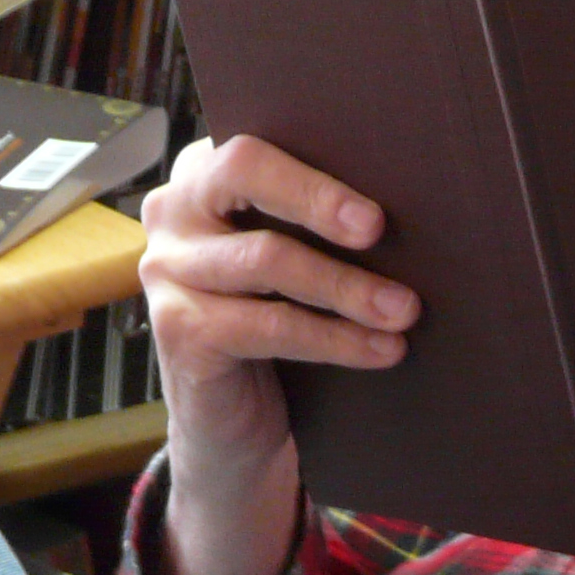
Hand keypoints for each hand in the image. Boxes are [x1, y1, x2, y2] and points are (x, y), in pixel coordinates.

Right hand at [137, 135, 418, 574]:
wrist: (235, 432)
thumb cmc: (279, 330)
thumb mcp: (294, 264)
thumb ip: (316, 224)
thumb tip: (407, 204)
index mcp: (203, 174)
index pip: (255, 142)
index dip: (315, 167)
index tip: (374, 202)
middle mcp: (173, 211)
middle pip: (242, 173)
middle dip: (318, 198)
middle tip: (380, 229)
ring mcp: (167, 270)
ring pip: (267, 259)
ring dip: (346, 287)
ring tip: (404, 310)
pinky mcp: (178, 330)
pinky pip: (268, 325)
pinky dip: (333, 339)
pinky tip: (380, 350)